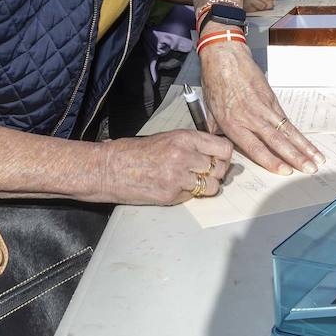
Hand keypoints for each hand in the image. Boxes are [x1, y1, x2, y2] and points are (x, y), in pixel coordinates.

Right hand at [99, 129, 233, 204]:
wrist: (110, 168)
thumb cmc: (136, 152)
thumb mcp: (168, 138)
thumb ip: (192, 144)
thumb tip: (215, 153)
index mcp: (185, 138)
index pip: (224, 148)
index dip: (225, 155)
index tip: (221, 158)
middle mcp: (184, 156)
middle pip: (221, 168)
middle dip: (217, 172)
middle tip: (207, 173)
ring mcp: (178, 177)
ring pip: (212, 186)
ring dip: (207, 186)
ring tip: (193, 182)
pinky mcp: (171, 195)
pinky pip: (194, 197)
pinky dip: (189, 194)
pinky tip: (176, 187)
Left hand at [199, 40, 324, 175]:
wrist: (225, 57)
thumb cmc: (216, 82)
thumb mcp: (210, 111)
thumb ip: (216, 132)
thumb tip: (219, 148)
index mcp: (233, 123)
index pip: (255, 147)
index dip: (272, 160)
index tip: (286, 171)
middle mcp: (251, 117)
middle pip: (277, 140)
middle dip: (296, 157)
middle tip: (310, 169)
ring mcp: (264, 108)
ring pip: (287, 131)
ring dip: (304, 147)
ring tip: (317, 159)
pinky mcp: (272, 99)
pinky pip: (287, 121)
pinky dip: (299, 134)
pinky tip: (308, 144)